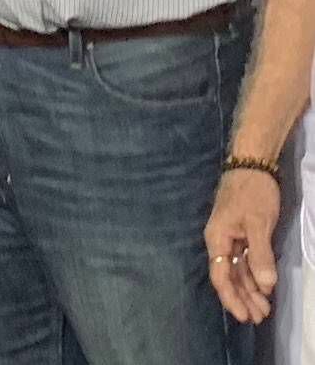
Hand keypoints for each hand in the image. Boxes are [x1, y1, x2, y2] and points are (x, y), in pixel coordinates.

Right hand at [206, 166, 280, 323]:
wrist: (252, 164)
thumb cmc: (251, 192)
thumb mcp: (258, 223)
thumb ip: (260, 254)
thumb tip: (264, 286)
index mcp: (217, 237)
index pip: (221, 275)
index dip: (232, 298)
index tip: (245, 316)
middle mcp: (220, 240)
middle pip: (229, 275)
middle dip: (243, 298)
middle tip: (260, 318)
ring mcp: (231, 236)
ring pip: (238, 269)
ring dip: (250, 289)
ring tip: (264, 308)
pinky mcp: (242, 232)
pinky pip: (245, 259)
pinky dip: (254, 275)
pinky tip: (264, 286)